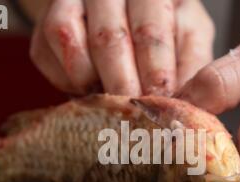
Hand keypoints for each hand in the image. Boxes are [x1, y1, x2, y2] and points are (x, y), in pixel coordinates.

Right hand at [27, 0, 213, 95]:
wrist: (126, 18)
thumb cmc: (165, 33)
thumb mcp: (189, 42)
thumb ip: (194, 69)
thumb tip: (194, 104)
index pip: (150, 28)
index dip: (154, 69)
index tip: (159, 99)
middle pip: (108, 37)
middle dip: (122, 83)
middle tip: (132, 112)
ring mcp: (73, 1)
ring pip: (70, 41)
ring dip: (91, 82)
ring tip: (110, 101)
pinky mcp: (47, 22)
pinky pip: (45, 54)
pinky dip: (67, 80)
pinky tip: (87, 87)